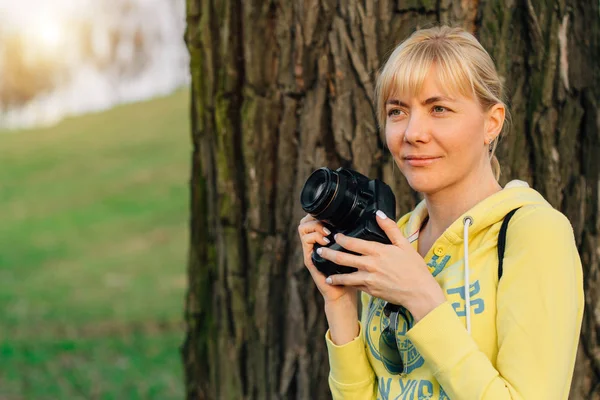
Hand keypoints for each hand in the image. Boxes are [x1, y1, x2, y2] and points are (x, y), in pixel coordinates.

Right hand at [297, 214, 356, 305]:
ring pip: (303, 228)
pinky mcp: (310, 259)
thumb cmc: (353, 274)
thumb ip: (358, 238)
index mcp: (326, 239)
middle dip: (316, 216)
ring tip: (327, 232)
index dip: (321, 212)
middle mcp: (316, 243)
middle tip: (329, 222)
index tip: (334, 214)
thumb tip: (374, 219)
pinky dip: (314, 237)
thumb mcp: (357, 253)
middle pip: (307, 220)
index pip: (316, 218)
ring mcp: (311, 250)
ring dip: (315, 226)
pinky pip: (305, 241)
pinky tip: (325, 241)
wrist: (344, 294)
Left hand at [317, 210, 445, 321]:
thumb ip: (390, 228)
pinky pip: (353, 285)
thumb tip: (378, 214)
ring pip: (344, 275)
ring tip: (323, 268)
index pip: (352, 243)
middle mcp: (370, 265)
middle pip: (342, 258)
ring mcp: (368, 280)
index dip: (340, 239)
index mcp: (377, 251)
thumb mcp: (404, 244)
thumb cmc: (414, 268)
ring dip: (332, 272)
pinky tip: (338, 280)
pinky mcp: (370, 291)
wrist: (419, 293)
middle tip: (319, 250)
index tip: (334, 236)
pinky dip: (344, 282)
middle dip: (328, 253)